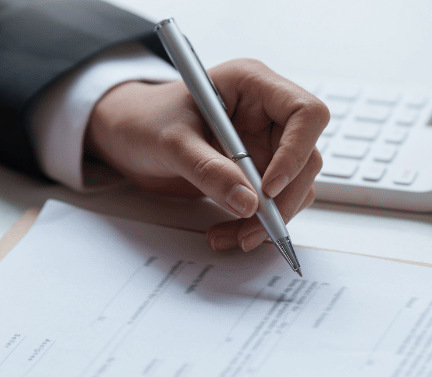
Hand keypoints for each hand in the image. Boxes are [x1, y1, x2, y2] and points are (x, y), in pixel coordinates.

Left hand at [87, 58, 326, 251]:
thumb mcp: (171, 142)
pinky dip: (254, 224)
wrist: (126, 136)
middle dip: (282, 199)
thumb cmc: (144, 120)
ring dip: (269, 219)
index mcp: (252, 84)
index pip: (305, 113)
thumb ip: (208, 170)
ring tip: (231, 237)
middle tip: (252, 228)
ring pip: (293, 187)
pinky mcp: (256, 172)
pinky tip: (226, 232)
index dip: (295, 152)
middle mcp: (266, 113)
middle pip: (305, 157)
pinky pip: (272, 203)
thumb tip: (248, 203)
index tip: (267, 189)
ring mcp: (264, 144)